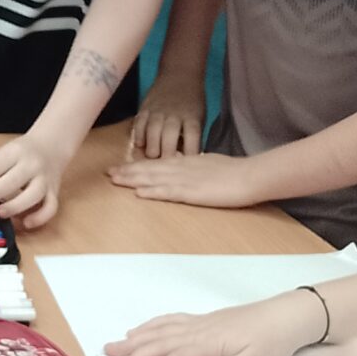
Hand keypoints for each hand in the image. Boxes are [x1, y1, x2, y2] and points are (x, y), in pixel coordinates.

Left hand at [0, 130, 65, 229]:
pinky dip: (39, 218)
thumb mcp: (3, 154)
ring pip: (33, 195)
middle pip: (12, 181)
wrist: (52, 145)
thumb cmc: (22, 153)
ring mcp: (45, 179)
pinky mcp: (53, 192)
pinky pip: (50, 208)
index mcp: (16, 152)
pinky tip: (25, 223)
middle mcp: (32, 165)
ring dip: (15, 206)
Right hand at [102, 293, 324, 355]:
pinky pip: (170, 321)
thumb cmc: (272, 344)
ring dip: (134, 340)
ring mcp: (199, 324)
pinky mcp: (203, 321)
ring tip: (112, 348)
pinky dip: (151, 326)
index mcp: (209, 345)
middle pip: (158, 344)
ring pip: (160, 331)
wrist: (287, 316)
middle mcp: (198, 331)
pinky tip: (140, 331)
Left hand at [105, 150, 258, 208]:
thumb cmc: (233, 172)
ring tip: (115, 180)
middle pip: (149, 169)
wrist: (249, 176)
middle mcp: (181, 168)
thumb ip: (193, 167)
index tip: (120, 168)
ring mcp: (186, 180)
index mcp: (185, 162)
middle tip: (108, 173)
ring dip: (133, 179)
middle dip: (128, 171)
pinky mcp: (193, 192)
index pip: (155, 164)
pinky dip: (153, 192)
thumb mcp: (209, 164)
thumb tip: (183, 167)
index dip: (136, 166)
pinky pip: (169, 192)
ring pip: (154, 178)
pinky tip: (139, 193)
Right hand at [127, 73, 206, 159]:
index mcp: (192, 117)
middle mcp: (174, 115)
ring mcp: (158, 111)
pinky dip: (138, 135)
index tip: (188, 167)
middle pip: (169, 136)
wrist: (180, 75)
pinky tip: (140, 145)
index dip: (189, 153)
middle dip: (166, 154)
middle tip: (165, 169)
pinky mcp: (145, 108)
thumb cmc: (193, 102)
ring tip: (151, 159)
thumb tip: (187, 161)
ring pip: (152, 131)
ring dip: (151, 148)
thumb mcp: (200, 117)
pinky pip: (139, 123)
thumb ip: (192, 137)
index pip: (192, 137)